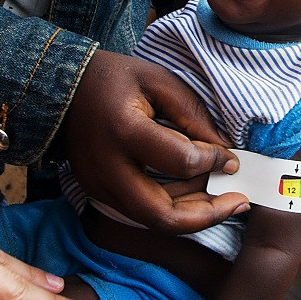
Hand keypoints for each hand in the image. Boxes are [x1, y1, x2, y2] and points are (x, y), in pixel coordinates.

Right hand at [65, 50, 248, 234]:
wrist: (61, 88)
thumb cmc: (115, 79)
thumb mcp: (160, 82)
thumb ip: (194, 117)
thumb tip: (225, 153)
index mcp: (125, 131)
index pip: (181, 162)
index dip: (213, 161)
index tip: (231, 157)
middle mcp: (108, 168)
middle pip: (162, 215)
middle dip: (207, 216)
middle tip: (238, 202)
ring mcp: (99, 186)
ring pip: (153, 220)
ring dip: (192, 214)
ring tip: (223, 197)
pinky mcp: (98, 192)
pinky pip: (141, 211)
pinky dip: (171, 207)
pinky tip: (195, 191)